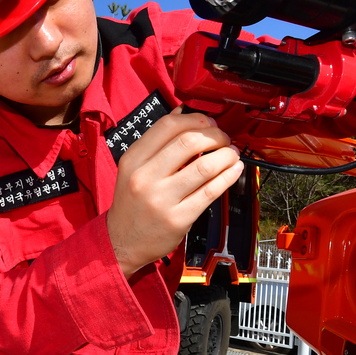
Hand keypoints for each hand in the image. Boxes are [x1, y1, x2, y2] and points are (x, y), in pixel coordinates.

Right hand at [106, 108, 242, 277]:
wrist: (121, 242)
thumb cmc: (132, 203)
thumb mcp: (132, 168)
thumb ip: (156, 142)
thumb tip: (181, 113)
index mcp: (133, 160)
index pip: (168, 126)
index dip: (196, 119)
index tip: (208, 123)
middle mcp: (145, 177)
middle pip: (189, 142)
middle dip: (215, 135)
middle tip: (223, 139)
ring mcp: (162, 199)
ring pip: (204, 167)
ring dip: (226, 155)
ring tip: (231, 154)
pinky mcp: (178, 219)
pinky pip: (210, 192)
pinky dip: (228, 177)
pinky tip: (234, 170)